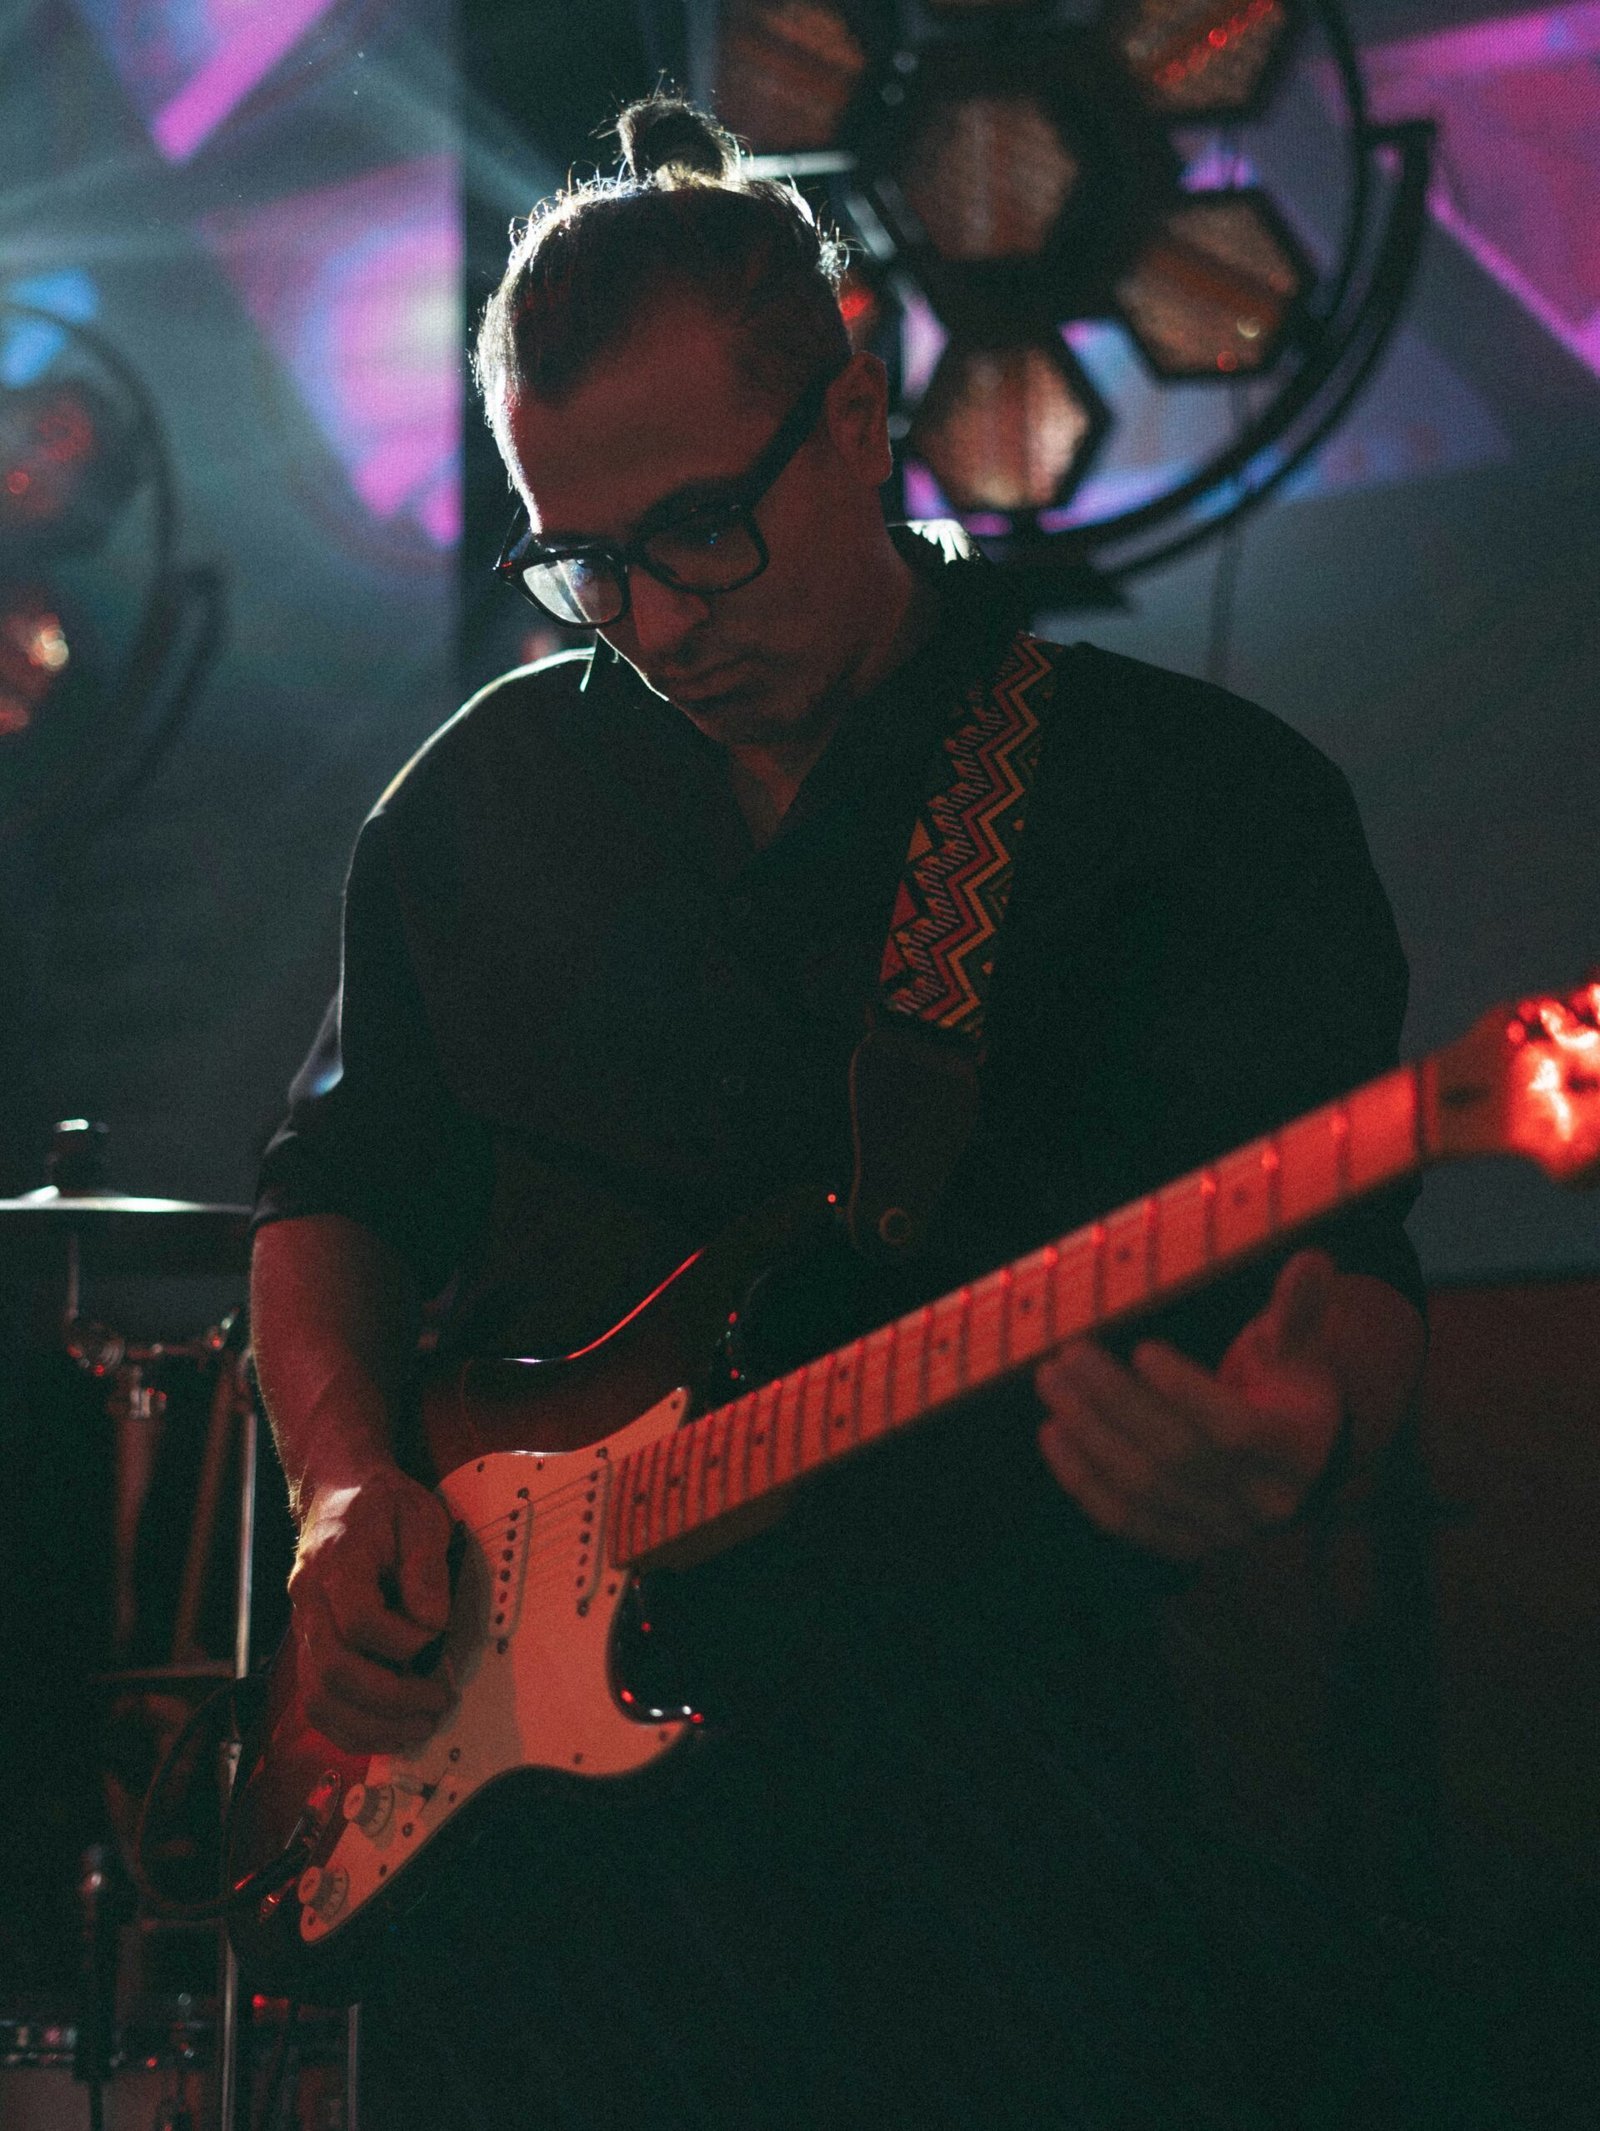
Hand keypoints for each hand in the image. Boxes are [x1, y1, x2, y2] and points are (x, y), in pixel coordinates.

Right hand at [288, 1467, 455, 1753]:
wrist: (339, 1495)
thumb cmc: (384, 1506)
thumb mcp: (420, 1516)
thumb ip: (426, 1566)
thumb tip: (433, 1621)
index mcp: (337, 1562)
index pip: (359, 1620)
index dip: (402, 1642)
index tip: (437, 1639)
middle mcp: (310, 1600)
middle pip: (334, 1670)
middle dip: (391, 1698)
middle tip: (437, 1702)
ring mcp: (303, 1628)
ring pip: (319, 1699)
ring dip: (371, 1727)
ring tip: (419, 1728)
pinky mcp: (308, 1648)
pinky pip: (317, 1704)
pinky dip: (351, 1730)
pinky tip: (389, 1732)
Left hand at [1034, 1250, 1343, 1561]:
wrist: (1301, 1470)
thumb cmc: (1293, 1394)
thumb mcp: (1302, 1351)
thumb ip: (1300, 1308)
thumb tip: (1311, 1259)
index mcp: (1295, 1449)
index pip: (1235, 1429)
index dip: (1185, 1392)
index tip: (1141, 1349)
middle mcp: (1260, 1499)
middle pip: (1175, 1454)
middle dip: (1115, 1401)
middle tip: (1071, 1354)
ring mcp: (1219, 1528)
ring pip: (1142, 1487)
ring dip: (1088, 1434)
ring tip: (1052, 1382)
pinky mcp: (1184, 1543)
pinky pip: (1124, 1520)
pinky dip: (1081, 1480)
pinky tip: (1052, 1434)